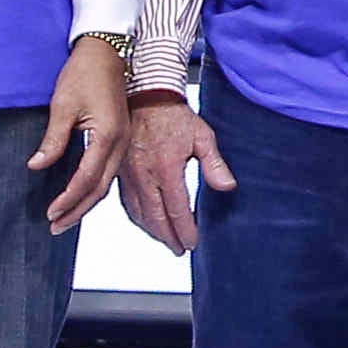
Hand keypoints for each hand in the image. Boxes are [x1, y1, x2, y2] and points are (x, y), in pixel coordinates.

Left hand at [27, 35, 130, 230]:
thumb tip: (37, 166)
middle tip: (56, 226)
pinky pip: (109, 171)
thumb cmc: (83, 73)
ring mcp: (122, 141)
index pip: (86, 178)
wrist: (105, 52)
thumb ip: (53, 139)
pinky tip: (81, 194)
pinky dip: (94, 188)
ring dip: (86, 202)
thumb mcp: (63, 105)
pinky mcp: (119, 137)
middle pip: (100, 188)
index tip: (50, 213)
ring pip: (106, 182)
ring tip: (66, 217)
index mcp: (107, 135)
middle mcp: (120, 143)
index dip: (68, 198)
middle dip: (78, 210)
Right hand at [116, 90, 235, 254]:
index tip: (192, 242)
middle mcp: (144, 175)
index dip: (185, 230)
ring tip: (166, 241)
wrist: (145, 97)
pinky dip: (137, 217)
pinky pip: (127, 202)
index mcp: (166, 168)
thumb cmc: (175, 116)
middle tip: (179, 250)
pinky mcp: (120, 172)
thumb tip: (227, 187)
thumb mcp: (202, 136)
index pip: (176, 209)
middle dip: (169, 237)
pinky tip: (146, 222)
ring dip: (153, 231)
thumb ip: (214, 164)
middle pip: (155, 217)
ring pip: (139, 213)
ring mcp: (129, 175)